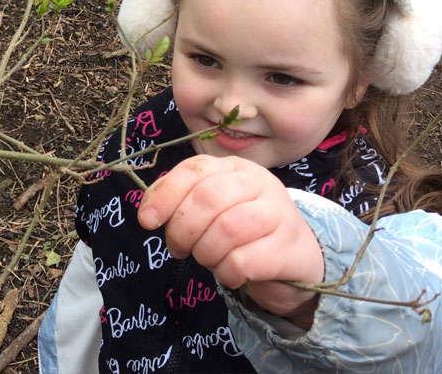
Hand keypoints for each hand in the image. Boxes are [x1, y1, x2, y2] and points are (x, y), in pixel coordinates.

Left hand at [137, 155, 324, 325]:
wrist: (295, 259)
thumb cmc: (244, 232)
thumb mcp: (211, 211)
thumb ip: (180, 203)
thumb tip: (148, 214)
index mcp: (235, 168)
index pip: (194, 169)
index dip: (166, 194)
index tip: (147, 221)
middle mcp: (260, 182)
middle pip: (208, 197)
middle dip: (182, 230)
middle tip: (180, 250)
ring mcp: (279, 213)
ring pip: (227, 228)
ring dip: (206, 252)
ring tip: (209, 260)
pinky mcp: (289, 248)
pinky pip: (243, 261)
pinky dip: (226, 272)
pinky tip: (231, 273)